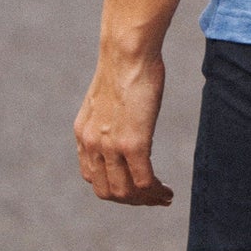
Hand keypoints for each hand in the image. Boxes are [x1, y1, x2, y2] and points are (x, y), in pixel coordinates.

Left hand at [75, 49, 173, 205]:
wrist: (127, 49)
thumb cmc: (126, 63)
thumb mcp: (108, 96)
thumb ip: (110, 117)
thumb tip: (126, 124)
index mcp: (84, 133)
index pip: (92, 176)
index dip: (114, 187)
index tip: (134, 187)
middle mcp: (92, 144)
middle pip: (106, 191)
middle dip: (130, 200)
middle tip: (151, 198)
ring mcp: (111, 146)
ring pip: (124, 192)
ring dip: (144, 200)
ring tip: (163, 197)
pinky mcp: (133, 143)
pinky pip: (143, 181)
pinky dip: (155, 192)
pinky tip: (166, 190)